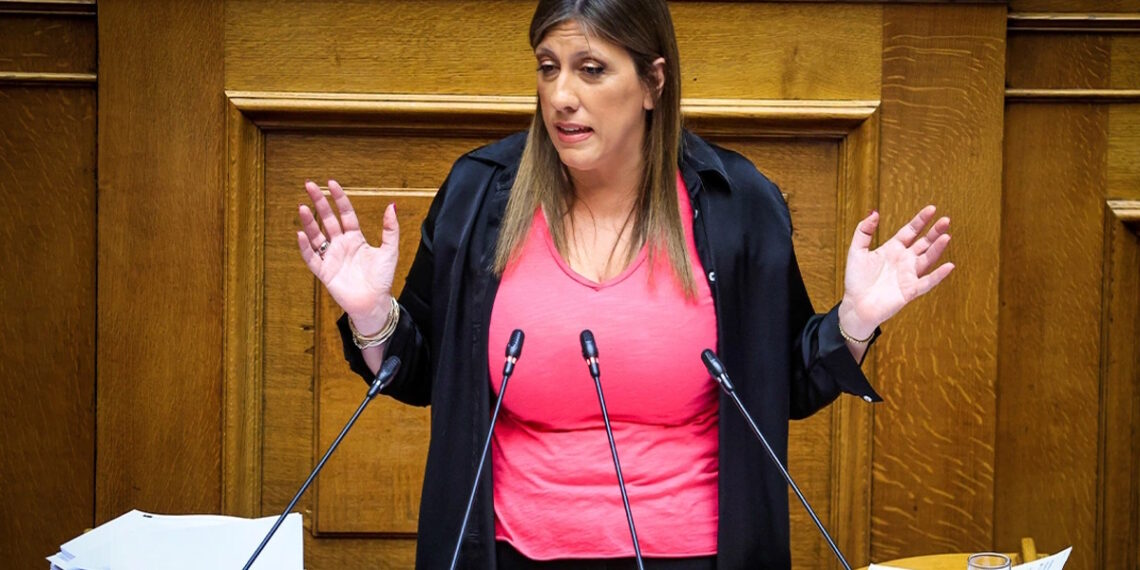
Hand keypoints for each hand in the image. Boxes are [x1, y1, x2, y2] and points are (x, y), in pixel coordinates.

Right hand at [297, 180, 398, 332]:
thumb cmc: (382, 279)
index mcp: (355, 238)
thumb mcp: (390, 251)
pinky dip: (305, 247)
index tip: (331, 183)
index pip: (345, 214)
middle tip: (309, 185)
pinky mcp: (324, 272)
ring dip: (309, 222)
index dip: (338, 198)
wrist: (374, 303)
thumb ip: (390, 229)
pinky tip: (301, 234)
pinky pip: (312, 258)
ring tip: (302, 207)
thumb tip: (392, 205)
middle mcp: (341, 245)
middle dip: (319, 202)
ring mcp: (331, 257)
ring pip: (316, 235)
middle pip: (327, 219)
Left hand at [839, 205, 953, 336]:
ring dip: (937, 248)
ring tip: (946, 236)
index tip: (932, 209)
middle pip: (924, 243)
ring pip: (927, 259)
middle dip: (935, 231)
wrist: (855, 305)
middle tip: (946, 219)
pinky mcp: (910, 291)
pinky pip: (927, 282)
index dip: (921, 220)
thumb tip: (874, 212)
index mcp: (893, 249)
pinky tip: (949, 266)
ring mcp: (909, 275)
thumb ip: (863, 231)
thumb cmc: (856, 280)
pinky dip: (938, 275)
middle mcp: (904, 260)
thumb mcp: (856, 251)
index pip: (910, 231)